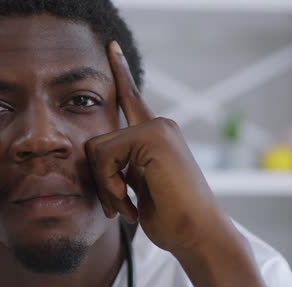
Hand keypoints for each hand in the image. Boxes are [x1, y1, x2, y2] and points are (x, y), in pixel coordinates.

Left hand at [86, 41, 234, 253]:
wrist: (197, 234)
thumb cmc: (170, 217)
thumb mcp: (139, 187)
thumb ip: (123, 165)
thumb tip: (94, 154)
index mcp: (154, 136)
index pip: (131, 100)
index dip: (121, 75)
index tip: (112, 47)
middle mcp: (157, 125)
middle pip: (96, 141)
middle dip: (99, 180)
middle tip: (118, 205)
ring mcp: (157, 128)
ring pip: (97, 149)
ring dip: (105, 187)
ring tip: (127, 207)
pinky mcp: (153, 136)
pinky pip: (104, 155)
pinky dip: (109, 186)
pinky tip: (131, 204)